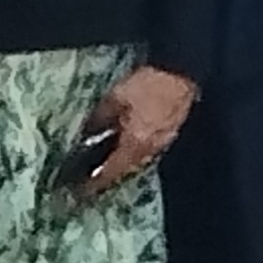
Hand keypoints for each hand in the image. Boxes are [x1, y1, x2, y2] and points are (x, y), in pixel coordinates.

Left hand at [82, 66, 197, 194]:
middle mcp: (150, 150)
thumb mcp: (115, 98)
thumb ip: (99, 119)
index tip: (81, 191)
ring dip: (122, 164)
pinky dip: (134, 151)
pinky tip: (126, 145)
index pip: (111, 172)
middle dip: (108, 175)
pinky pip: (147, 149)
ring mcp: (163, 143)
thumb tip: (86, 134)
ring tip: (106, 163)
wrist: (181, 71)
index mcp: (135, 144)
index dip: (95, 183)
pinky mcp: (170, 133)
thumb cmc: (147, 84)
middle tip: (91, 178)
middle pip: (126, 170)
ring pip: (137, 160)